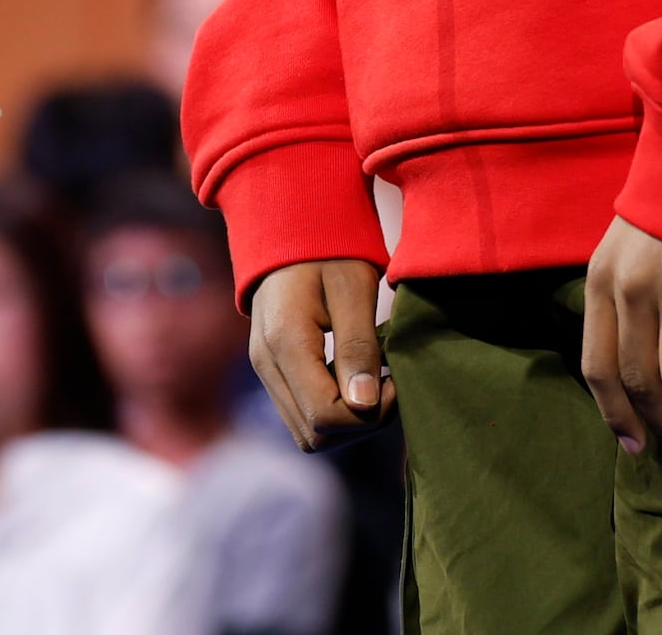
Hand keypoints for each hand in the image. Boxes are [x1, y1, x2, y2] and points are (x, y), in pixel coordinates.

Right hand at [248, 258, 392, 448]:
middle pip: (314, 435)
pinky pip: (301, 414)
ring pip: (306, 432)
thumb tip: (365, 406)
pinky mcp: (271, 370)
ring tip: (375, 380)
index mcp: (285, 342)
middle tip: (390, 384)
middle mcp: (266, 364)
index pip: (326, 417)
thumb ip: (358, 347)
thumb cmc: (328, 248)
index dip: (370, 413)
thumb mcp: (353, 288)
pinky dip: (332, 410)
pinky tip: (354, 377)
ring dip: (347, 420)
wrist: (289, 225)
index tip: (397, 380)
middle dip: (360, 423)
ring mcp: (264, 369)